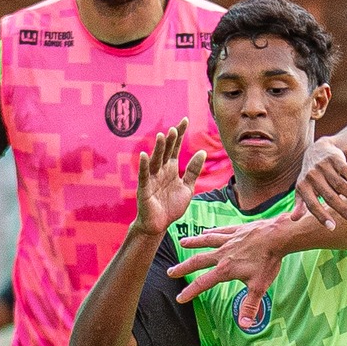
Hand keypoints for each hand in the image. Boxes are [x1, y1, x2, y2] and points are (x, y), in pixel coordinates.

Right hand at [134, 119, 207, 236]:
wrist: (159, 225)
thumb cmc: (171, 207)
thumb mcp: (187, 188)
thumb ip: (194, 171)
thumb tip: (202, 152)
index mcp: (171, 169)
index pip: (176, 148)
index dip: (180, 135)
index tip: (185, 120)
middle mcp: (161, 171)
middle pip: (166, 152)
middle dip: (170, 140)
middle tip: (174, 128)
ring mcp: (152, 179)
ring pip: (155, 161)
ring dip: (158, 149)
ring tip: (161, 136)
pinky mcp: (144, 189)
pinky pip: (144, 176)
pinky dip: (144, 166)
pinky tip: (144, 155)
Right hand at [169, 219, 286, 323]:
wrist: (277, 237)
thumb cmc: (268, 261)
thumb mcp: (259, 287)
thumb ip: (250, 306)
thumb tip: (245, 326)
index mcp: (225, 269)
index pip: (203, 283)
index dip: (190, 292)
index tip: (180, 298)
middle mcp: (222, 254)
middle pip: (198, 261)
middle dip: (183, 267)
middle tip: (171, 271)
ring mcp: (229, 240)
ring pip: (206, 241)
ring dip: (193, 243)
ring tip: (182, 243)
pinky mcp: (237, 230)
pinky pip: (220, 231)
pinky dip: (211, 231)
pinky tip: (205, 231)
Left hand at [290, 139, 346, 229]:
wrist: (317, 149)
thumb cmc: (310, 176)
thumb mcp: (302, 189)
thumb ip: (300, 204)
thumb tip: (293, 219)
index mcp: (303, 186)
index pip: (312, 205)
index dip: (321, 216)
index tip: (333, 227)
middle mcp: (312, 176)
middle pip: (329, 196)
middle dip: (343, 209)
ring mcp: (323, 166)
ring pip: (339, 184)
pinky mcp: (334, 158)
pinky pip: (344, 168)